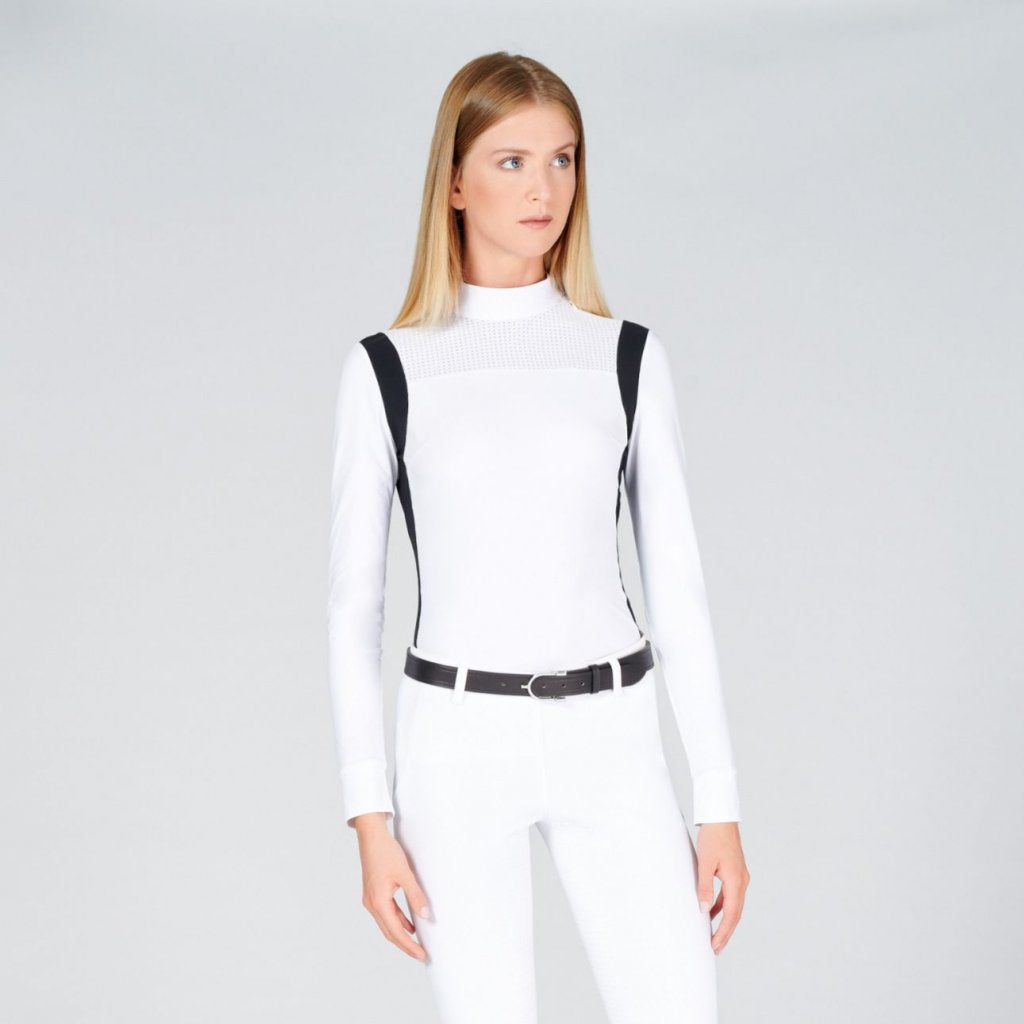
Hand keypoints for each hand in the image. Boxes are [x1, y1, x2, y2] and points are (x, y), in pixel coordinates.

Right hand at [353, 812, 430, 962]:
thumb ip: (416, 895)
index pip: (396, 932)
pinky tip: (409, 924)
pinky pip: (386, 913)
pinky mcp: (373, 893)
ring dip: (401, 934)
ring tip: (416, 943)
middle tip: (421, 954)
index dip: (409, 945)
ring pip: (387, 924)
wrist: (372, 836)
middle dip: (405, 945)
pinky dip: (397, 921)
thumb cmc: (386, 852)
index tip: (421, 955)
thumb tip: (426, 915)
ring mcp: (371, 899)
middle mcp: (372, 904)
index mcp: (378, 902)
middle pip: (390, 932)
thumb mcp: (405, 874)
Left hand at [695, 821, 748, 955]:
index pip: (731, 915)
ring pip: (734, 905)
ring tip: (713, 935)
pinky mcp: (735, 872)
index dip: (723, 932)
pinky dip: (722, 906)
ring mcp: (740, 876)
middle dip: (725, 932)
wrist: (721, 817)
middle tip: (715, 948)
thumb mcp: (705, 863)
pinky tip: (711, 911)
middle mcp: (742, 881)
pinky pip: (730, 895)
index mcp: (737, 881)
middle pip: (735, 914)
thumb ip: (705, 887)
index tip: (714, 946)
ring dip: (724, 921)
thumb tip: (704, 910)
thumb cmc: (713, 837)